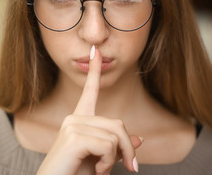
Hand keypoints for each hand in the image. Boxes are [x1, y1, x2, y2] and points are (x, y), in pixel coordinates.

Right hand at [37, 46, 141, 174]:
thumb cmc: (74, 174)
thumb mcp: (101, 160)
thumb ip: (117, 148)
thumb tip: (139, 139)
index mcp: (79, 121)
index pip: (89, 92)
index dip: (94, 72)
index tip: (95, 50)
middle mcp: (74, 119)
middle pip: (117, 124)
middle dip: (127, 148)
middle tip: (128, 168)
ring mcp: (72, 125)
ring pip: (115, 136)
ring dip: (114, 159)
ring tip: (100, 171)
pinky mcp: (74, 136)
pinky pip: (108, 145)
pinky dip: (107, 163)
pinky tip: (96, 171)